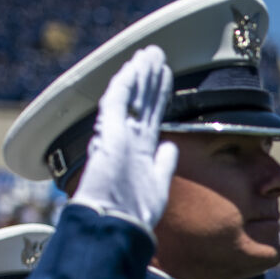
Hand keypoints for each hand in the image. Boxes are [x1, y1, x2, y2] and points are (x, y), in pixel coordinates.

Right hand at [71, 45, 177, 231]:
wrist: (114, 225)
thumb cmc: (133, 214)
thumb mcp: (157, 187)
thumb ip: (164, 165)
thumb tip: (171, 147)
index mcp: (139, 152)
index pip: (151, 116)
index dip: (159, 96)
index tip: (166, 78)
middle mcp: (128, 140)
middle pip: (143, 102)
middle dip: (151, 78)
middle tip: (159, 55)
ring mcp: (117, 136)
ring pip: (131, 97)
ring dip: (141, 74)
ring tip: (151, 53)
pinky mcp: (108, 134)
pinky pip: (117, 102)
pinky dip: (125, 83)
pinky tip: (133, 66)